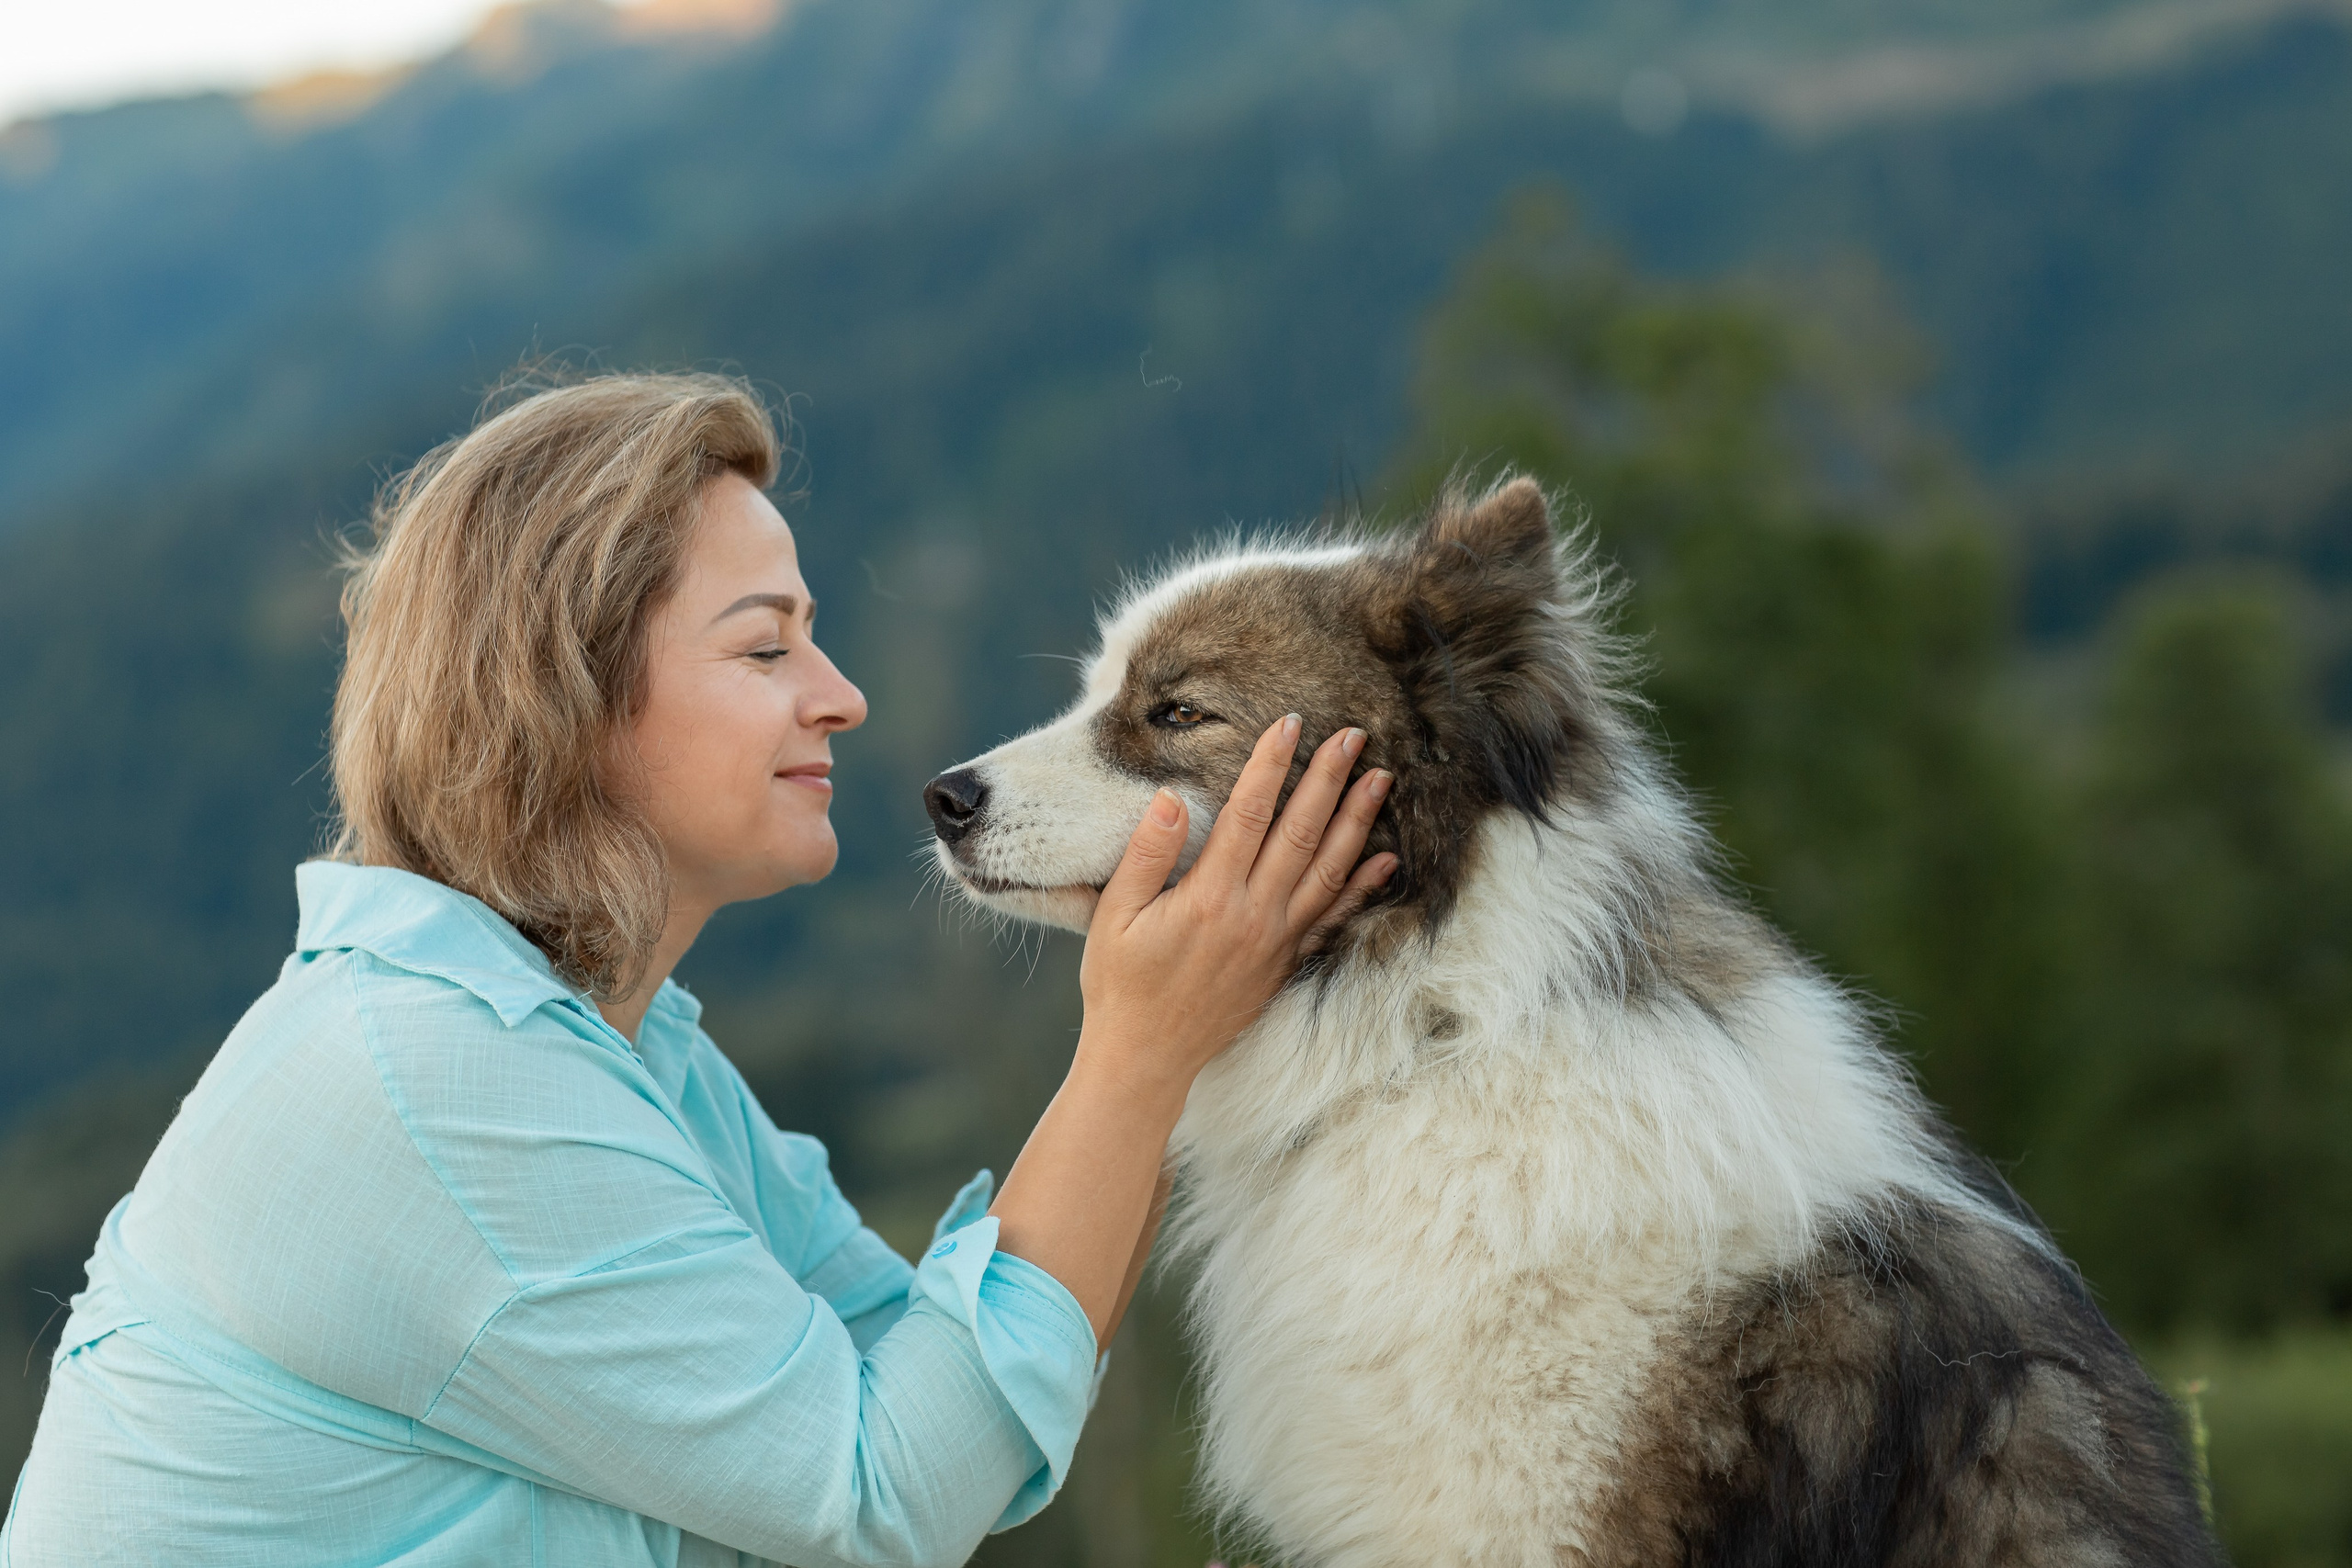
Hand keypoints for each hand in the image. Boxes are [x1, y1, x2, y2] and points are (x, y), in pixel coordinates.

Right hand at [1076, 714, 1396, 1097]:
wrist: (1147, 1059)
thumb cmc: (1121, 986)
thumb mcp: (1114, 917)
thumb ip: (1146, 856)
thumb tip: (1173, 799)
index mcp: (1209, 899)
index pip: (1248, 815)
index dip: (1270, 765)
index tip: (1289, 724)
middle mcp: (1253, 917)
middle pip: (1301, 833)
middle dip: (1329, 779)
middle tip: (1354, 736)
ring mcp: (1276, 941)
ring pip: (1329, 870)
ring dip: (1357, 822)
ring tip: (1380, 779)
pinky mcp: (1285, 961)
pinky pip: (1334, 918)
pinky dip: (1363, 887)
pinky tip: (1386, 859)